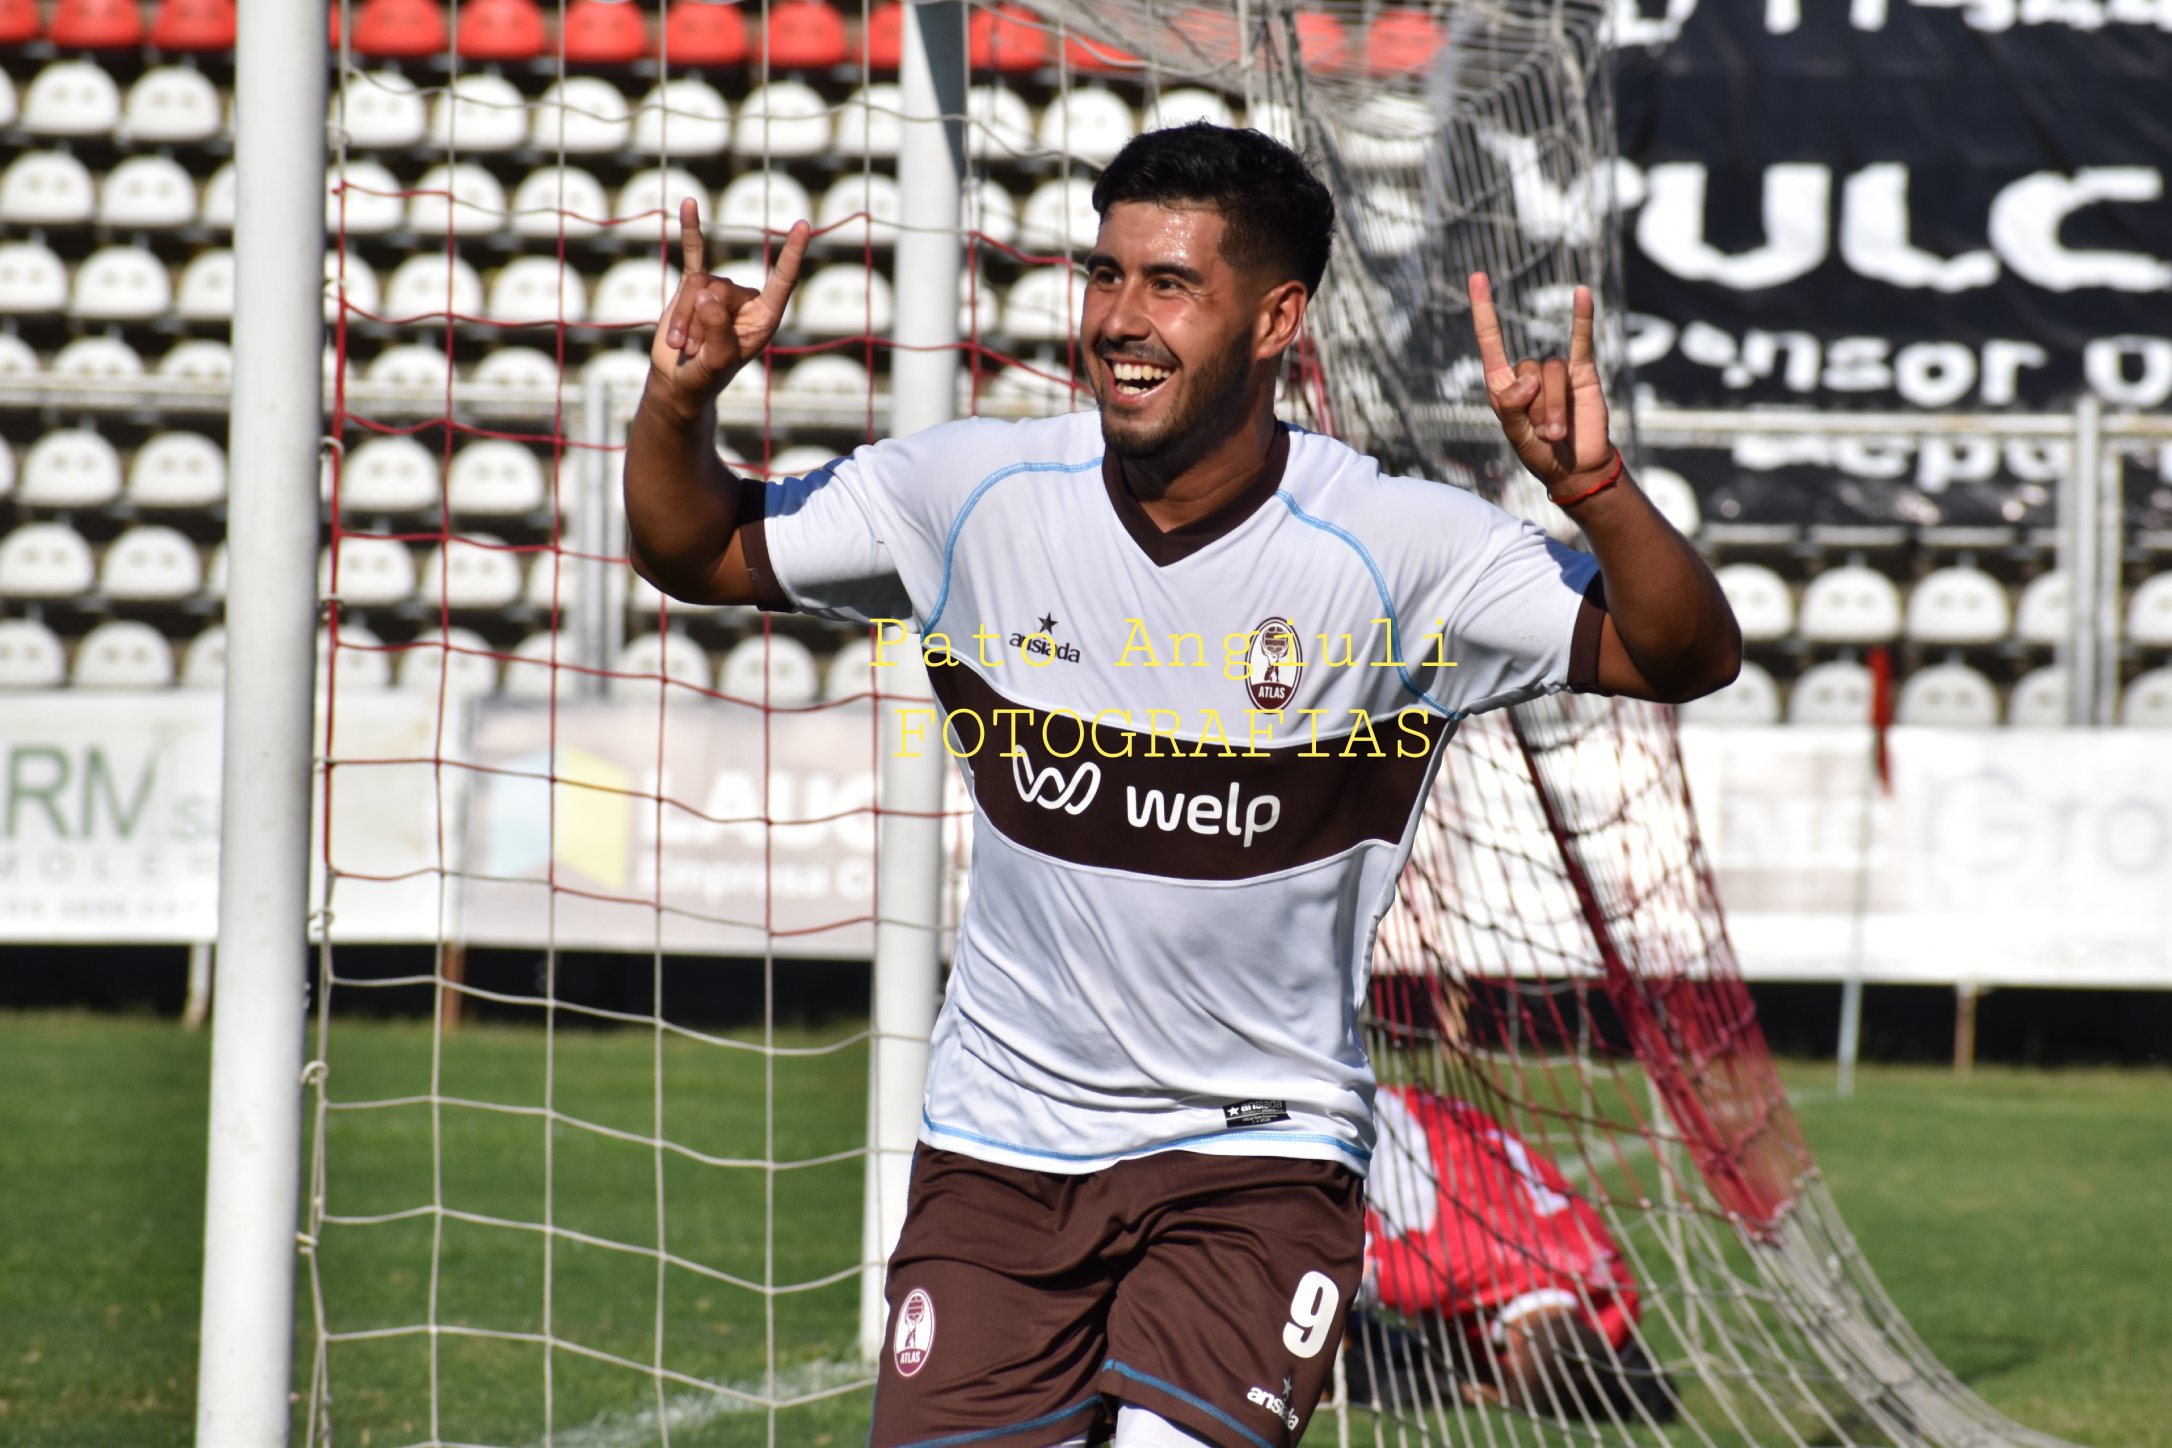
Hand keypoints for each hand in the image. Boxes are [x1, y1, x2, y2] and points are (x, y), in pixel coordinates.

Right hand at [648, 197, 809, 415]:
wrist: (680, 380)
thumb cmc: (706, 377)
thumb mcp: (717, 362)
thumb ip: (718, 331)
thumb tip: (707, 295)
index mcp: (765, 316)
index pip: (782, 280)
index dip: (792, 254)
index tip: (804, 225)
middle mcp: (745, 299)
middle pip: (721, 288)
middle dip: (701, 321)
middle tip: (695, 350)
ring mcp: (719, 290)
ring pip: (697, 284)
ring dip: (684, 319)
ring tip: (683, 345)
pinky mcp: (694, 286)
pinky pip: (693, 252)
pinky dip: (690, 229)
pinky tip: (689, 204)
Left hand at [1468, 273, 1612, 496]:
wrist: (1575, 467)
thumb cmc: (1539, 453)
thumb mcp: (1514, 435)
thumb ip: (1511, 407)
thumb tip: (1528, 378)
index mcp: (1502, 384)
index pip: (1490, 340)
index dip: (1484, 310)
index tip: (1477, 277)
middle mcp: (1528, 373)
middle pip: (1529, 369)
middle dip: (1536, 407)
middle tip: (1542, 434)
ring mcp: (1556, 371)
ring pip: (1553, 372)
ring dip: (1554, 408)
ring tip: (1556, 433)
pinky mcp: (1582, 372)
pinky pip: (1581, 340)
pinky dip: (1582, 318)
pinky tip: (1582, 293)